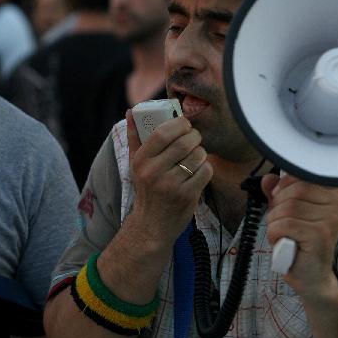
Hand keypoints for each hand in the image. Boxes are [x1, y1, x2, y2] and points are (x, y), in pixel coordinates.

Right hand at [126, 110, 211, 245]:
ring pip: (198, 155)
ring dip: (201, 152)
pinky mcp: (187, 196)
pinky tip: (198, 171)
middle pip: (185, 142)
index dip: (179, 124)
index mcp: (141, 160)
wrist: (151, 225)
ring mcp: (171, 185)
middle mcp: (154, 172)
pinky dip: (206, 168)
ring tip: (195, 156)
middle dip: (194, 136)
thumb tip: (131, 111)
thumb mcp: (135, 164)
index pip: (163, 132)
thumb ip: (134, 136)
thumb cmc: (146, 189)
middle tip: (194, 138)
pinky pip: (205, 171)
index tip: (184, 125)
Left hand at [261, 173, 337, 296]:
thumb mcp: (287, 212)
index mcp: (333, 194)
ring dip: (275, 222)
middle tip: (280, 223)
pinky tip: (283, 243)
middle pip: (294, 190)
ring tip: (283, 235)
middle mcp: (337, 204)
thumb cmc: (300, 242)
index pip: (301, 175)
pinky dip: (275, 234)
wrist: (311, 276)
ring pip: (287, 208)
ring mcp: (331, 219)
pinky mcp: (320, 235)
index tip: (280, 199)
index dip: (284, 186)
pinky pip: (285, 224)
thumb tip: (267, 180)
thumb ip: (278, 193)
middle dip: (277, 206)